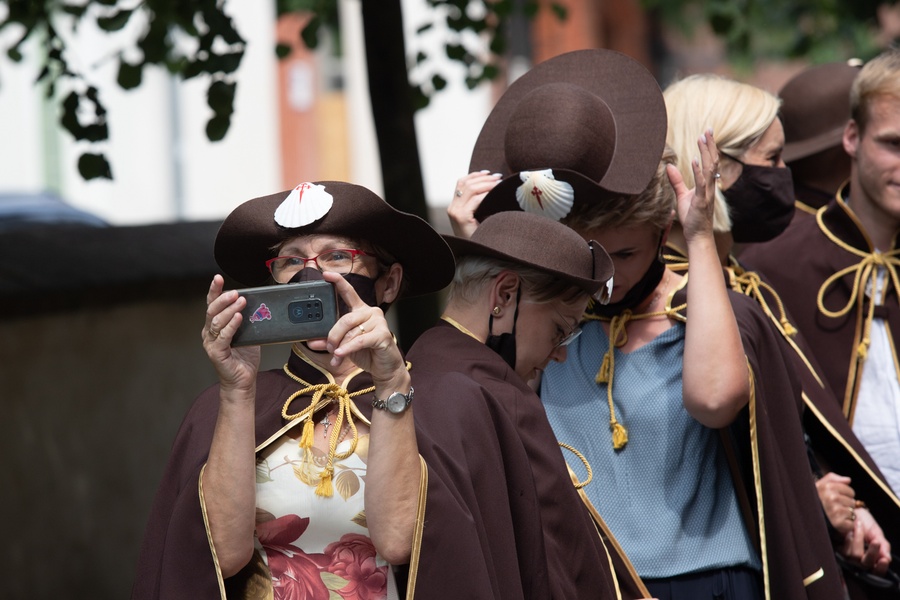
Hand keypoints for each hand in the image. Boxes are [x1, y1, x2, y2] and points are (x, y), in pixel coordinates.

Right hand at [202, 275, 260, 392]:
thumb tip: (258, 305)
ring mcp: (211, 343)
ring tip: (241, 302)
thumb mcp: (249, 333)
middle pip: (212, 311)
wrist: (243, 380)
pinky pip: (223, 336)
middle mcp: (209, 333)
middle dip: (223, 299)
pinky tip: (239, 318)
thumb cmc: (245, 358)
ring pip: (216, 322)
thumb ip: (249, 320)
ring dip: (229, 310)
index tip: (218, 278)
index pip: (212, 304)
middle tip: (236, 293)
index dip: (214, 291)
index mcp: (215, 326)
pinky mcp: (216, 353)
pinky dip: (231, 325)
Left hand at [314, 271, 406, 387]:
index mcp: (360, 310)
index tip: (326, 274)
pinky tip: (340, 355)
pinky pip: (359, 340)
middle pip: (345, 319)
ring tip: (337, 357)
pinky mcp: (383, 334)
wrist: (385, 368)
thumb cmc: (367, 353)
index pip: (348, 292)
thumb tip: (312, 341)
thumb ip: (329, 341)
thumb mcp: (344, 345)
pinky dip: (347, 349)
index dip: (338, 282)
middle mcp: (370, 312)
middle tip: (328, 348)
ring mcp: (378, 322)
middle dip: (333, 335)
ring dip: (340, 347)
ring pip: (351, 332)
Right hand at [448, 171, 501, 237]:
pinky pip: (475, 200)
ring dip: (486, 183)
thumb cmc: (482, 236)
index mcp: (454, 206)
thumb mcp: (478, 217)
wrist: (477, 254)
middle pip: (465, 183)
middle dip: (483, 178)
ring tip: (499, 182)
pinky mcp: (461, 217)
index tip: (489, 173)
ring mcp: (455, 212)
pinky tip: (496, 193)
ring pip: (470, 188)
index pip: (461, 183)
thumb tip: (494, 184)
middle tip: (498, 176)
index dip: (475, 175)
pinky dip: (486, 194)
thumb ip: (480, 203)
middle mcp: (452, 207)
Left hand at [667, 129, 718, 243]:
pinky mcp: (701, 201)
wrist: (697, 235)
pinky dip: (699, 172)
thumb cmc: (692, 217)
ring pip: (709, 170)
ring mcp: (707, 193)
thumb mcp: (682, 196)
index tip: (706, 134)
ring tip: (702, 139)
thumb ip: (677, 181)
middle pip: (712, 162)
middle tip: (708, 130)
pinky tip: (696, 161)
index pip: (709, 162)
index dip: (708, 148)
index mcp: (706, 184)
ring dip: (706, 154)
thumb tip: (669, 166)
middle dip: (710, 145)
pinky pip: (702, 184)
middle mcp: (710, 186)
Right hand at [816, 472, 856, 536]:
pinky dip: (847, 524)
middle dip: (846, 504)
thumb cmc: (816, 499)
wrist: (806, 516)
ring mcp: (835, 510)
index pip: (850, 491)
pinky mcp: (838, 522)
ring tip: (835, 514)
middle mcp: (831, 498)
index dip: (845, 495)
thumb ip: (833, 478)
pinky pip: (851, 523)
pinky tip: (838, 521)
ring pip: (852, 511)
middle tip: (835, 507)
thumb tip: (848, 480)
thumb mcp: (820, 485)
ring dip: (846, 514)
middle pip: (852, 502)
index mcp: (828, 487)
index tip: (836, 498)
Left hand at [840, 507, 891, 574]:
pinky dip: (851, 539)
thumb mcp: (876, 533)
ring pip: (855, 557)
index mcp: (872, 557)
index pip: (877, 571)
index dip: (881, 568)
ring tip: (860, 527)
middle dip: (872, 553)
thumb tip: (887, 558)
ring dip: (860, 541)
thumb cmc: (865, 522)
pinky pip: (845, 549)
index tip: (884, 560)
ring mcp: (847, 555)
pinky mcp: (836, 549)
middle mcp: (859, 560)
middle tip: (876, 541)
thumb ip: (883, 546)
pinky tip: (851, 530)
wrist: (850, 510)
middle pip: (865, 565)